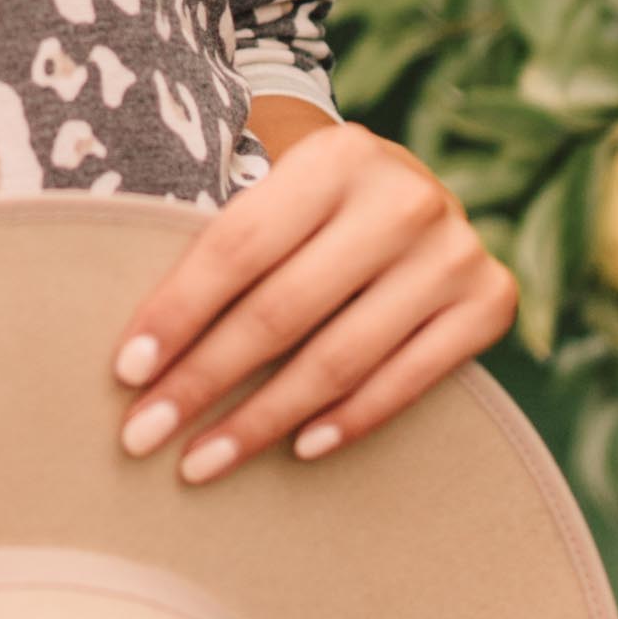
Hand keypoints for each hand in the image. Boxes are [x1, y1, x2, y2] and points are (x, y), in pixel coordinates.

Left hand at [110, 120, 517, 485]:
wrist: (409, 190)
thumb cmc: (308, 208)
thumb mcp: (273, 194)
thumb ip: (220, 248)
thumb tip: (133, 349)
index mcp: (336, 157)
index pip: (238, 247)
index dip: (177, 313)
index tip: (126, 373)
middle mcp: (404, 198)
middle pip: (281, 311)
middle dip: (203, 381)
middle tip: (142, 437)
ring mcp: (455, 252)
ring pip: (339, 358)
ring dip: (261, 420)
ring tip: (202, 461)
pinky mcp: (491, 301)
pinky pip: (408, 382)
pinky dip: (348, 421)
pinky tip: (296, 449)